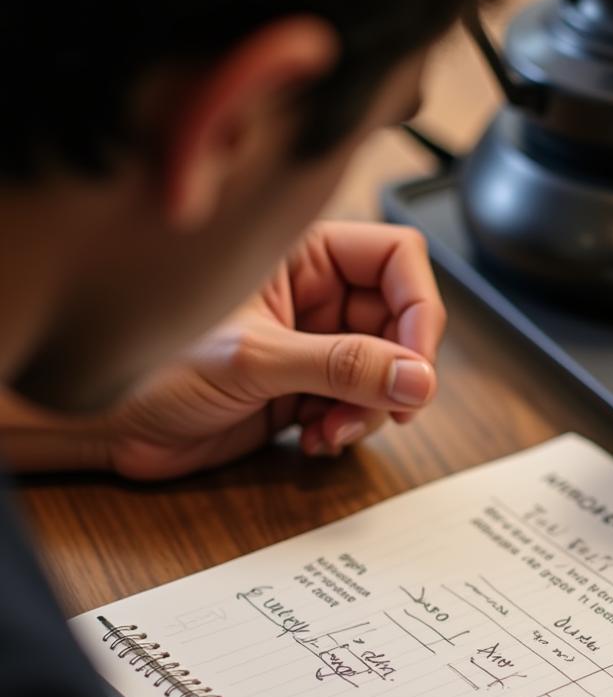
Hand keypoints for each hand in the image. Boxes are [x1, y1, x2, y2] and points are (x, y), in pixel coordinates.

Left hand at [0, 222, 445, 478]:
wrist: (109, 425)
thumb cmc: (153, 364)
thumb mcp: (254, 357)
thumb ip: (342, 366)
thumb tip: (417, 377)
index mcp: (301, 255)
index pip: (397, 260)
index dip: (420, 308)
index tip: (417, 363)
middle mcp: (314, 296)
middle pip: (400, 321)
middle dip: (397, 371)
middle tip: (388, 409)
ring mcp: (313, 346)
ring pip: (386, 372)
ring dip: (371, 410)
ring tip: (331, 430)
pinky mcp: (307, 391)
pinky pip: (358, 407)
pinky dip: (348, 429)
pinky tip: (314, 440)